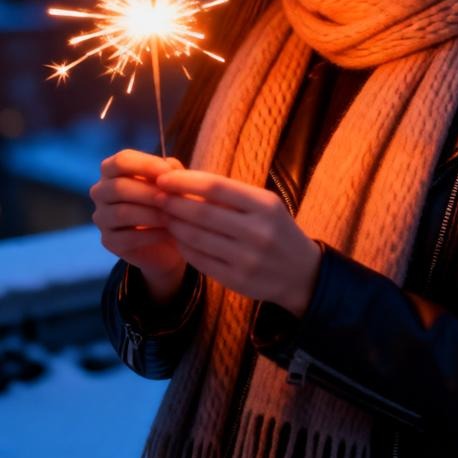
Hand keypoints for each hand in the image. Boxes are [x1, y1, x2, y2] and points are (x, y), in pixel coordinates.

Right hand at [90, 149, 187, 301]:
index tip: (168, 173)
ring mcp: (102, 217)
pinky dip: (150, 234)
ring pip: (121, 213)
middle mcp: (101, 191)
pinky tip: (168, 233)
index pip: (121, 161)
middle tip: (171, 199)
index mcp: (114, 170)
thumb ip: (170, 171)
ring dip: (151, 214)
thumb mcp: (173, 181)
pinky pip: (126, 237)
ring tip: (172, 216)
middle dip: (148, 192)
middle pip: (118, 187)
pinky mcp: (108, 241)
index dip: (145, 165)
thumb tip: (168, 170)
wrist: (170, 238)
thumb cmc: (169, 200)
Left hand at [154, 170, 322, 317]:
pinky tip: (177, 237)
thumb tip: (184, 179)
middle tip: (156, 196)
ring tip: (164, 215)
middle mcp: (257, 231)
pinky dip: (183, 246)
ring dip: (174, 225)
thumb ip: (229, 194)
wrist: (301, 272)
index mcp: (264, 205)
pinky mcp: (236, 280)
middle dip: (173, 203)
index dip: (184, 181)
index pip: (215, 187)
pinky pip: (200, 260)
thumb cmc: (276, 229)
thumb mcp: (264, 204)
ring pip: (196, 238)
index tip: (163, 178)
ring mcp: (247, 258)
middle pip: (202, 213)